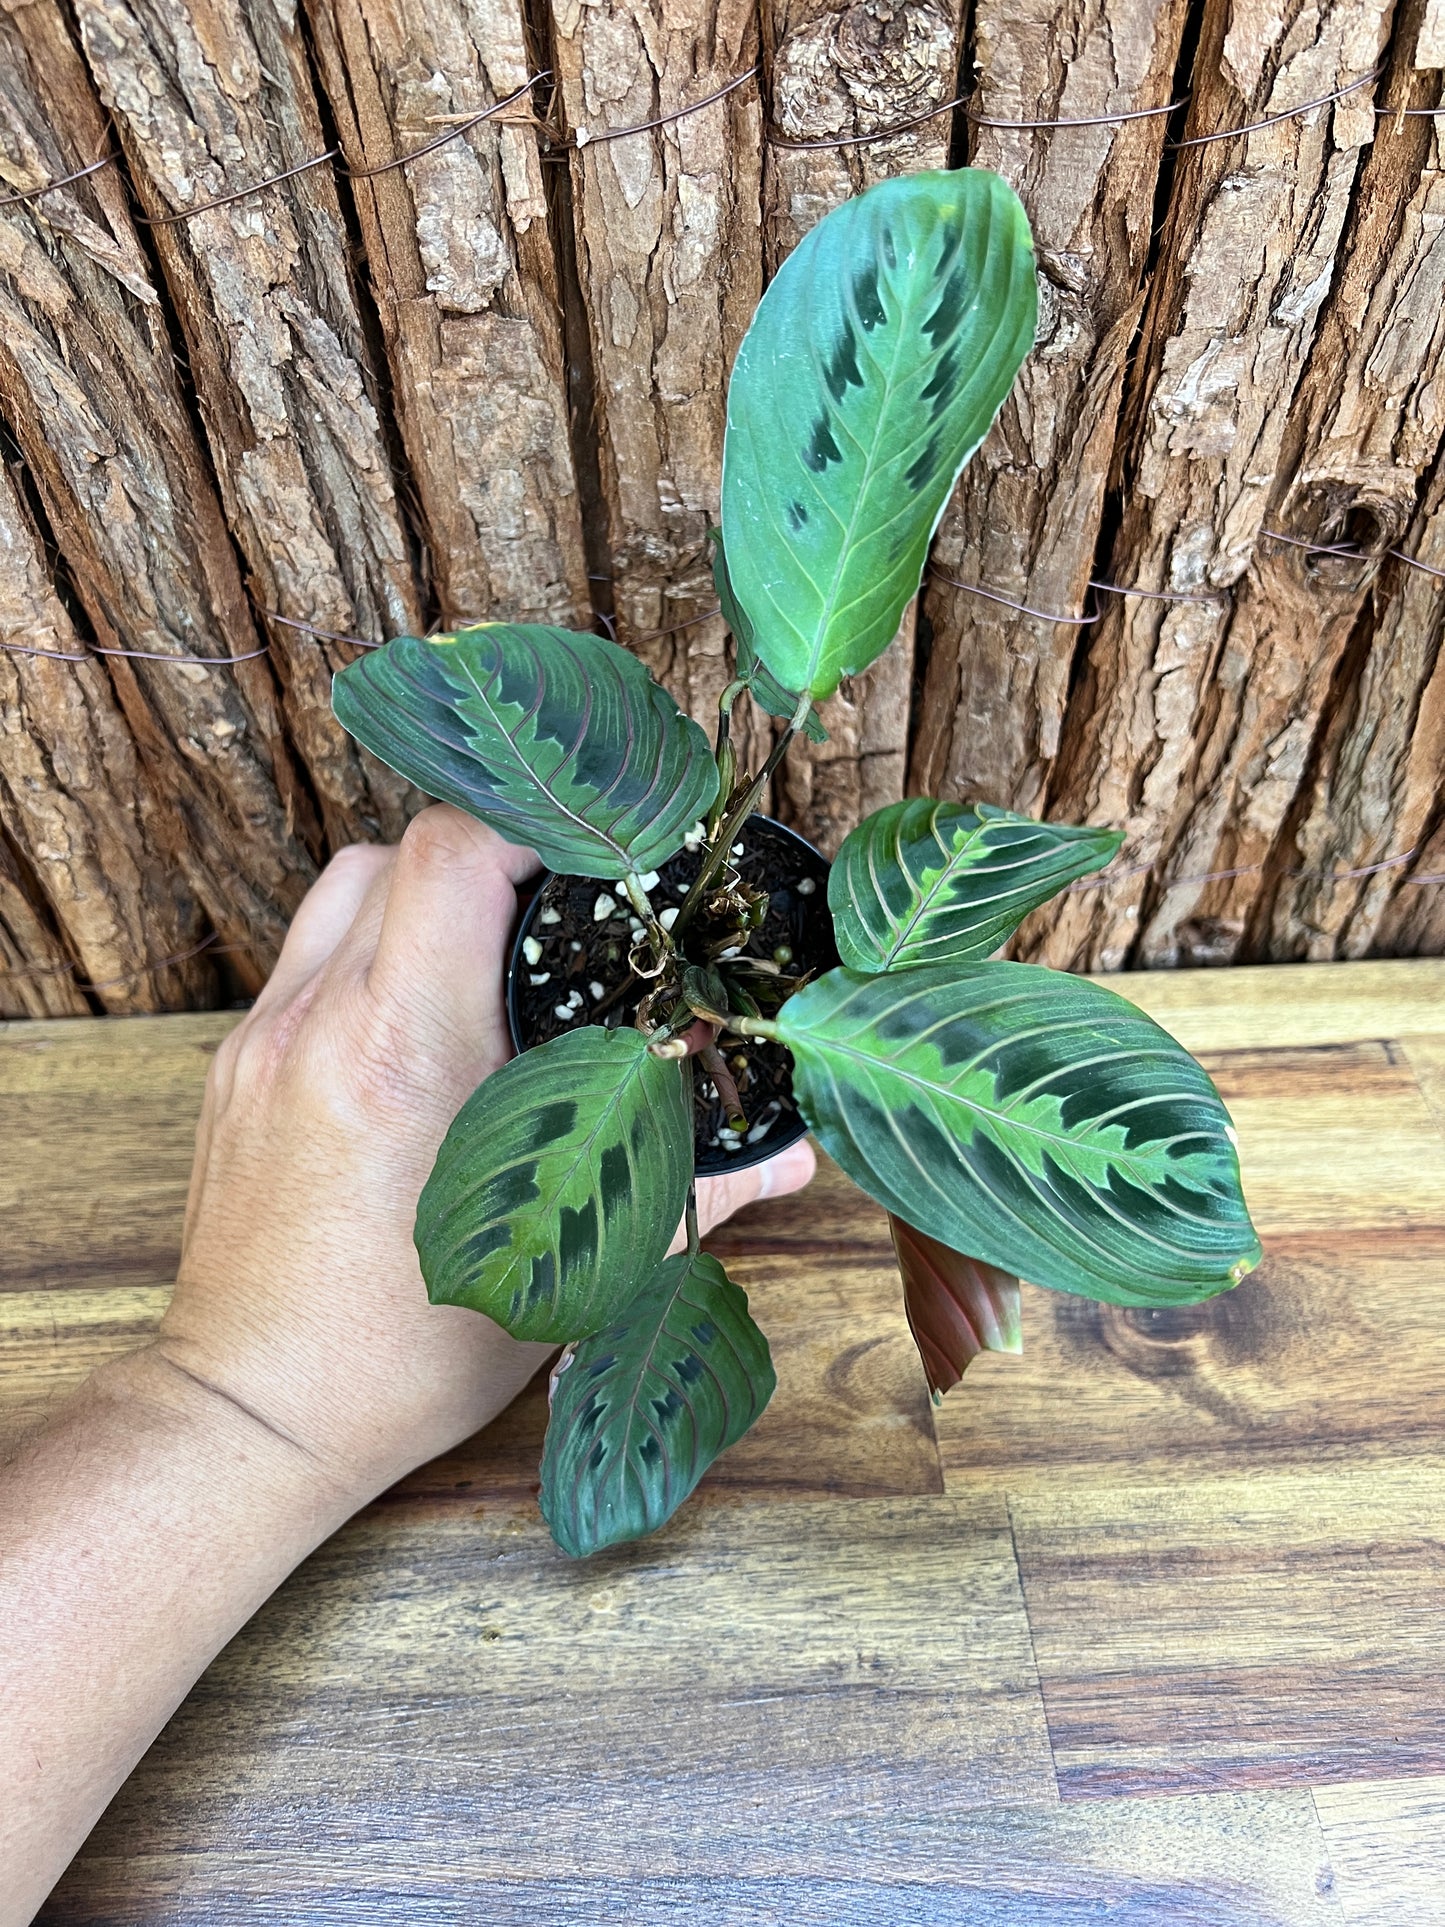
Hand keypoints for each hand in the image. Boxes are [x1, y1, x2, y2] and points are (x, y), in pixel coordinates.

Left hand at [153, 805, 814, 1505]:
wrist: (256, 1411)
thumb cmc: (406, 1352)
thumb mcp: (569, 1275)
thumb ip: (690, 1194)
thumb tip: (790, 1158)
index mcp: (404, 1052)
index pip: (453, 852)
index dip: (532, 826)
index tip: (593, 854)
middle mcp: (321, 1023)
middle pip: (400, 849)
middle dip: (487, 858)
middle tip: (554, 909)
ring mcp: (264, 1040)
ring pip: (344, 890)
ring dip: (420, 894)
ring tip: (484, 954)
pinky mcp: (234, 1069)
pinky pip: (308, 956)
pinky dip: (370, 952)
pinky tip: (419, 1020)